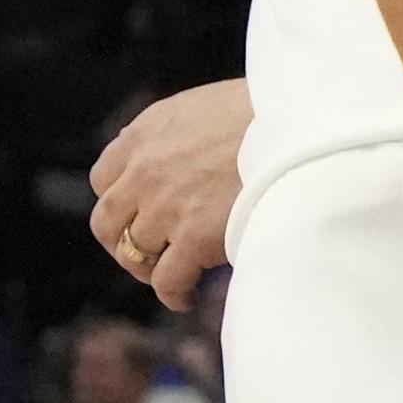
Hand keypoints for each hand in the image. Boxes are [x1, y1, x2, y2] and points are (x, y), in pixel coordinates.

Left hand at [86, 79, 252, 309]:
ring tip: (172, 274)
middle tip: (146, 253)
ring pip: (133, 254)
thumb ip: (175, 132)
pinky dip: (174, 294)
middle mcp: (145, 170)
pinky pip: (167, 281)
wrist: (299, 125)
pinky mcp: (194, 238)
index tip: (137, 213)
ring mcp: (166, 207)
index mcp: (146, 133)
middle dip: (122, 241)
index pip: (103, 177)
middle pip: (107, 221)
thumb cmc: (267, 110)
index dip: (120, 201)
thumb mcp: (205, 105)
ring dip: (148, 268)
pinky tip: (187, 297)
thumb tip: (170, 154)